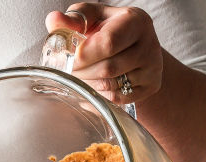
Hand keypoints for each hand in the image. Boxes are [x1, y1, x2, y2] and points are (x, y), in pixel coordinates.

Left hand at [45, 3, 163, 104]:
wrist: (135, 47)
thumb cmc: (108, 30)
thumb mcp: (92, 19)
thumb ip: (73, 20)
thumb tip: (53, 20)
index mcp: (135, 21)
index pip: (107, 44)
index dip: (82, 57)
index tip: (67, 61)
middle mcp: (148, 44)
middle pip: (108, 69)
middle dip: (81, 74)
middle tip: (68, 72)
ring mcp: (152, 68)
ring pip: (111, 87)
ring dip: (88, 86)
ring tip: (79, 78)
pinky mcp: (150, 86)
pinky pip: (117, 99)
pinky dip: (99, 96)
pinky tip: (92, 87)